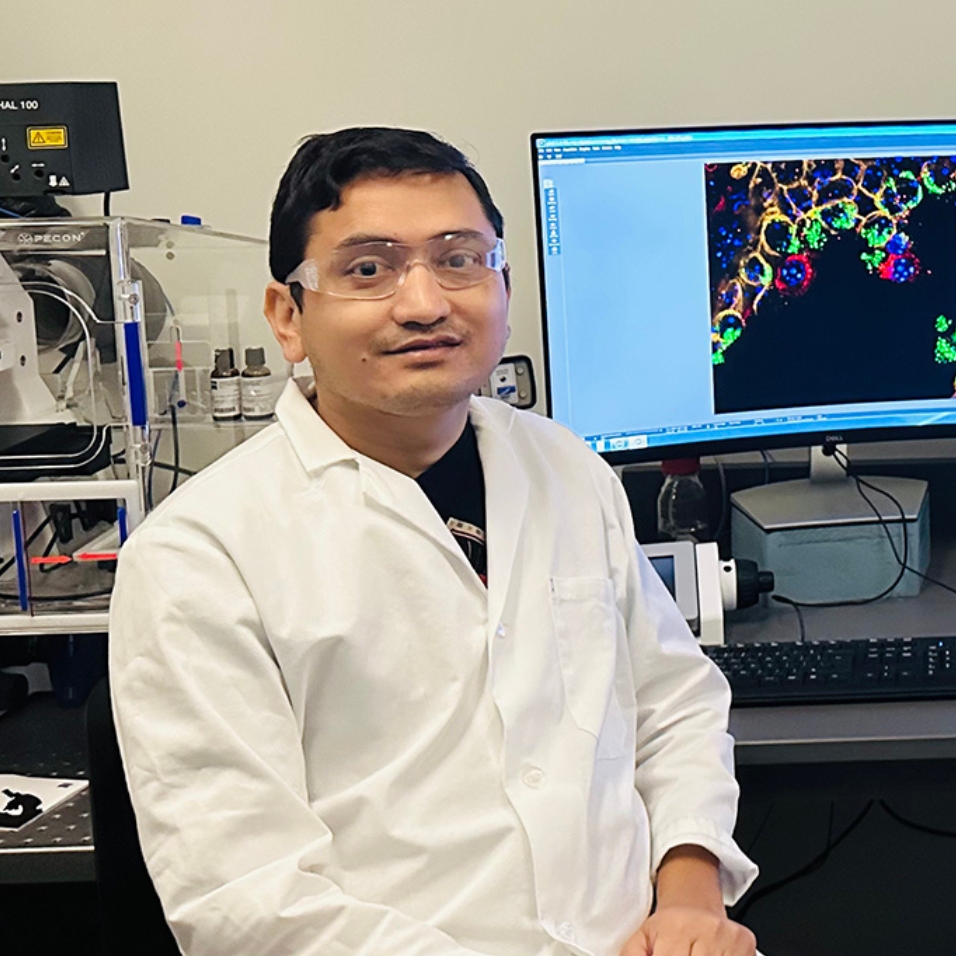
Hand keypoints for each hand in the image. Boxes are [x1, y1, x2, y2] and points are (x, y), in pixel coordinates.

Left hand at [621, 905, 755, 955]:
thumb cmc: (667, 926)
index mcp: (675, 928)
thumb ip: (631, 955)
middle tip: (680, 954)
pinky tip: (710, 955)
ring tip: (691, 952)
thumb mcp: (640, 938)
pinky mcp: (746, 943)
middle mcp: (705, 929)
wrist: (694, 902)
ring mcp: (728, 936)